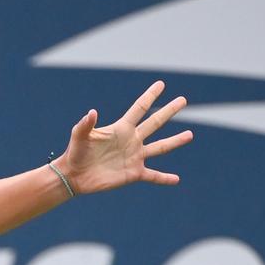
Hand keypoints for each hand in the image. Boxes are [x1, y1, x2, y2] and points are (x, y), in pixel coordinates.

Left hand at [57, 80, 191, 194]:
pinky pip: (153, 176)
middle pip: (155, 123)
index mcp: (121, 128)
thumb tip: (92, 112)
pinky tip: (176, 179)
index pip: (139, 108)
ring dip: (175, 141)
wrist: (74, 175)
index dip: (150, 96)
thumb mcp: (79, 136)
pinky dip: (164, 178)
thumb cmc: (75, 152)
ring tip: (190, 135)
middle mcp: (132, 140)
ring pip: (160, 147)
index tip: (161, 84)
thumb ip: (85, 124)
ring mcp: (134, 157)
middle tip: (183, 100)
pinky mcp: (133, 173)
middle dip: (169, 111)